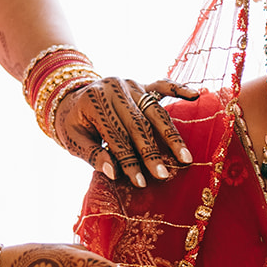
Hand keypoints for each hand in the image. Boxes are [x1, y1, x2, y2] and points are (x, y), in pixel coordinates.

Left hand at [53, 77, 197, 185]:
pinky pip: (163, 85)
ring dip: (171, 136)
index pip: (116, 136)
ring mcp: (130, 84)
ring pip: (155, 111)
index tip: (140, 182)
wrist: (69, 97)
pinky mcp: (141, 83)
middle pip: (138, 125)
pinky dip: (179, 89)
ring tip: (184, 157)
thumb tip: (113, 173)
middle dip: (151, 152)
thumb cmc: (73, 123)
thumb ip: (92, 155)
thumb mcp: (73, 140)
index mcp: (94, 102)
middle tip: (163, 175)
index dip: (128, 161)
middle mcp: (114, 89)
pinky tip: (196, 95)